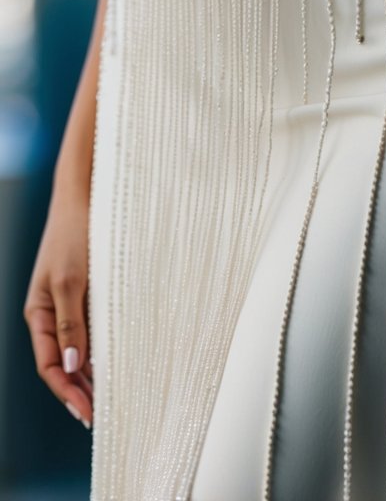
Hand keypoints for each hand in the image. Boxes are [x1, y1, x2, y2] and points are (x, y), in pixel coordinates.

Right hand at [23, 183, 93, 429]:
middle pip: (64, 363)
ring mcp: (71, 303)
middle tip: (104, 415)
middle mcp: (53, 313)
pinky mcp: (89, 292)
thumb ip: (72, 323)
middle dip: (80, 391)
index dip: (67, 393)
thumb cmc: (74, 234)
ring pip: (80, 348)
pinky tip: (119, 360)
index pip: (51, 365)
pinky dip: (103, 348)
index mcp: (39, 313)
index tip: (88, 414)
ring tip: (114, 397)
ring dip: (93, 373)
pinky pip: (94, 328)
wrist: (86, 196)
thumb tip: (73, 366)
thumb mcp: (71, 281)